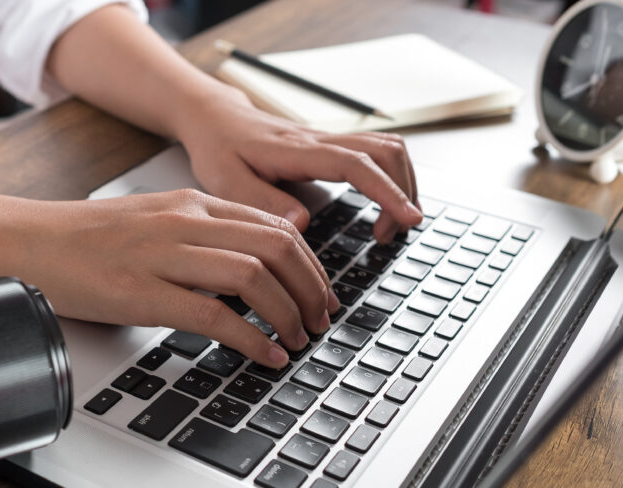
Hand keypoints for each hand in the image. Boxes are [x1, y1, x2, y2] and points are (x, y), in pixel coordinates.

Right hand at [11, 190, 337, 366]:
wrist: (27, 243)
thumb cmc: (84, 240)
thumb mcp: (152, 223)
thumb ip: (199, 238)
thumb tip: (246, 274)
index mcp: (190, 204)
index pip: (275, 225)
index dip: (310, 264)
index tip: (321, 293)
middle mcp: (183, 222)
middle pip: (276, 247)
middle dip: (311, 289)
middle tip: (319, 321)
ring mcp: (162, 256)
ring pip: (252, 277)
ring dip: (287, 313)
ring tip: (296, 341)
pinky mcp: (141, 292)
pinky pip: (213, 314)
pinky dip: (249, 338)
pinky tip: (263, 355)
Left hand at [174, 85, 422, 242]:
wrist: (215, 118)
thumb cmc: (218, 148)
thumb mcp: (224, 180)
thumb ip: (261, 201)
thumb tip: (301, 223)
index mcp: (296, 150)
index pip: (355, 164)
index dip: (386, 191)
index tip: (407, 218)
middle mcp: (319, 140)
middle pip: (386, 151)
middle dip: (402, 192)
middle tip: (389, 234)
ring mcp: (328, 141)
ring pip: (387, 148)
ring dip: (401, 184)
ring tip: (390, 226)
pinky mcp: (330, 146)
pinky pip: (375, 153)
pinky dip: (391, 177)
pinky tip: (385, 205)